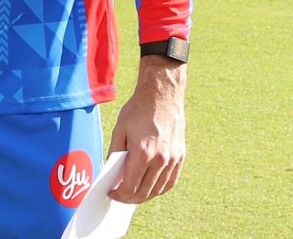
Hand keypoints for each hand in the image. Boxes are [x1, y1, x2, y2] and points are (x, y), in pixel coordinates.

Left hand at [107, 55, 186, 203]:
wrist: (162, 94)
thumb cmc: (138, 110)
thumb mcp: (119, 130)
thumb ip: (115, 153)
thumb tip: (111, 172)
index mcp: (142, 154)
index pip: (129, 186)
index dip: (119, 194)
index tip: (112, 194)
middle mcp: (160, 160)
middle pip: (144, 191)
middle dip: (130, 198)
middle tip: (121, 198)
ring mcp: (172, 159)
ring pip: (158, 189)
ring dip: (145, 196)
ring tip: (134, 195)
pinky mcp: (180, 156)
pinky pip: (171, 181)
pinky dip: (160, 189)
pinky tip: (152, 189)